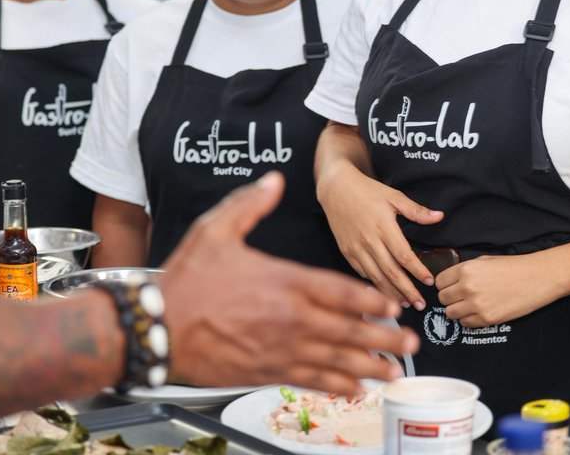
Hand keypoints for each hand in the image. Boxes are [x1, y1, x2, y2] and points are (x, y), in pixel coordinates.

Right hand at [160, 172, 420, 395]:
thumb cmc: (187, 281)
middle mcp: (292, 319)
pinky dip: (337, 386)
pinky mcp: (267, 371)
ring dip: (369, 366)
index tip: (394, 305)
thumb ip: (251, 204)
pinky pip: (311, 381)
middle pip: (350, 330)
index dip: (373, 300)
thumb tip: (274, 180)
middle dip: (385, 338)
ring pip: (337, 360)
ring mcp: (282, 349)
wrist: (157, 328)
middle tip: (412, 343)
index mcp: (286, 282)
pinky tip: (355, 389)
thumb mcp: (216, 229)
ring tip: (394, 371)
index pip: (343, 292)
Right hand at [318, 162, 442, 309]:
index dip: (418, 271)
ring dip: (391, 293)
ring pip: (376, 277)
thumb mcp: (394, 196)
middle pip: (391, 273)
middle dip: (408, 291)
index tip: (429, 282)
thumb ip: (416, 211)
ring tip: (405, 304)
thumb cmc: (367, 191)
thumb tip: (439, 216)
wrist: (336, 189)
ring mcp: (356, 249)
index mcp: (384, 228)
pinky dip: (374, 285)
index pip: (404, 256)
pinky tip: (384, 292)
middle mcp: (369, 241)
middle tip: (421, 305)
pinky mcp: (346, 253)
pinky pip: (362, 273)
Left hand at [436, 254, 557, 327]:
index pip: (439, 282)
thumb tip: (450, 281)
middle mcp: (467, 287)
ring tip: (469, 305)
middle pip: (443, 298)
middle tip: (461, 296)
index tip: (451, 286)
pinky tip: (479, 311)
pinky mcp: (487, 319)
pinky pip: (465, 323)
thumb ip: (465, 271)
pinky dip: (469, 319)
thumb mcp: (484, 261)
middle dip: (450, 298)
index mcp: (466, 270)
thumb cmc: (512, 267)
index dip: (445, 284)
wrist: (537, 278)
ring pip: (450, 313)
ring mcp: (476, 305)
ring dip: (457, 310)